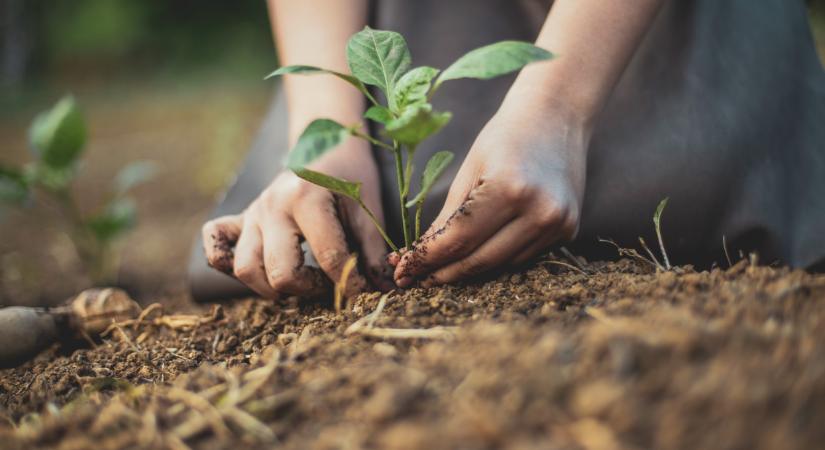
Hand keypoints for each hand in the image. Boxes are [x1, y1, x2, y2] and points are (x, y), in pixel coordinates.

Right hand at [202, 141, 389, 297]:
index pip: (327, 258)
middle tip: (329, 284)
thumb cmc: (350, 175)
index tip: (363, 293)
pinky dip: (227, 264)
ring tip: (300, 282)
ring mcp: (252, 213)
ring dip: (272, 287)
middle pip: (279, 273)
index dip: (350, 284)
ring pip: (245, 269)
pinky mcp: (240, 219)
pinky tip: (259, 270)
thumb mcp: (368, 207)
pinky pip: (216, 246)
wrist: (325, 142)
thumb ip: (372, 250)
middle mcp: (272, 206)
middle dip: (309, 290)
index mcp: (306, 199)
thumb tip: (382, 290)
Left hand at [390, 103, 588, 287]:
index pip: (458, 240)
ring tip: (440, 270)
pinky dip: (497, 257)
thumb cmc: (504, 138)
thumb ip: (447, 218)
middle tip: (414, 280)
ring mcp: (559, 223)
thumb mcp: (468, 171)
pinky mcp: (569, 229)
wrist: (557, 116)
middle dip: (442, 274)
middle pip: (479, 260)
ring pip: (501, 264)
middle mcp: (539, 211)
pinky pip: (522, 256)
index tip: (402, 272)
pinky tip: (478, 253)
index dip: (426, 260)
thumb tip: (419, 258)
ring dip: (468, 270)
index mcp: (509, 188)